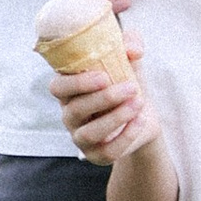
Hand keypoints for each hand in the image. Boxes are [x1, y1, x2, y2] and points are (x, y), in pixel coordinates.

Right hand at [53, 38, 155, 163]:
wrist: (144, 115)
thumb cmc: (128, 82)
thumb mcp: (131, 61)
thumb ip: (131, 45)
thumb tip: (133, 49)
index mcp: (70, 89)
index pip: (57, 87)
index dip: (76, 83)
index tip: (103, 76)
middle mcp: (69, 114)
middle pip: (74, 110)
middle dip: (104, 98)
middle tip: (131, 87)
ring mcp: (81, 137)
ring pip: (89, 133)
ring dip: (116, 118)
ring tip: (138, 103)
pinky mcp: (97, 155)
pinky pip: (107, 152)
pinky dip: (126, 136)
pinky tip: (141, 120)